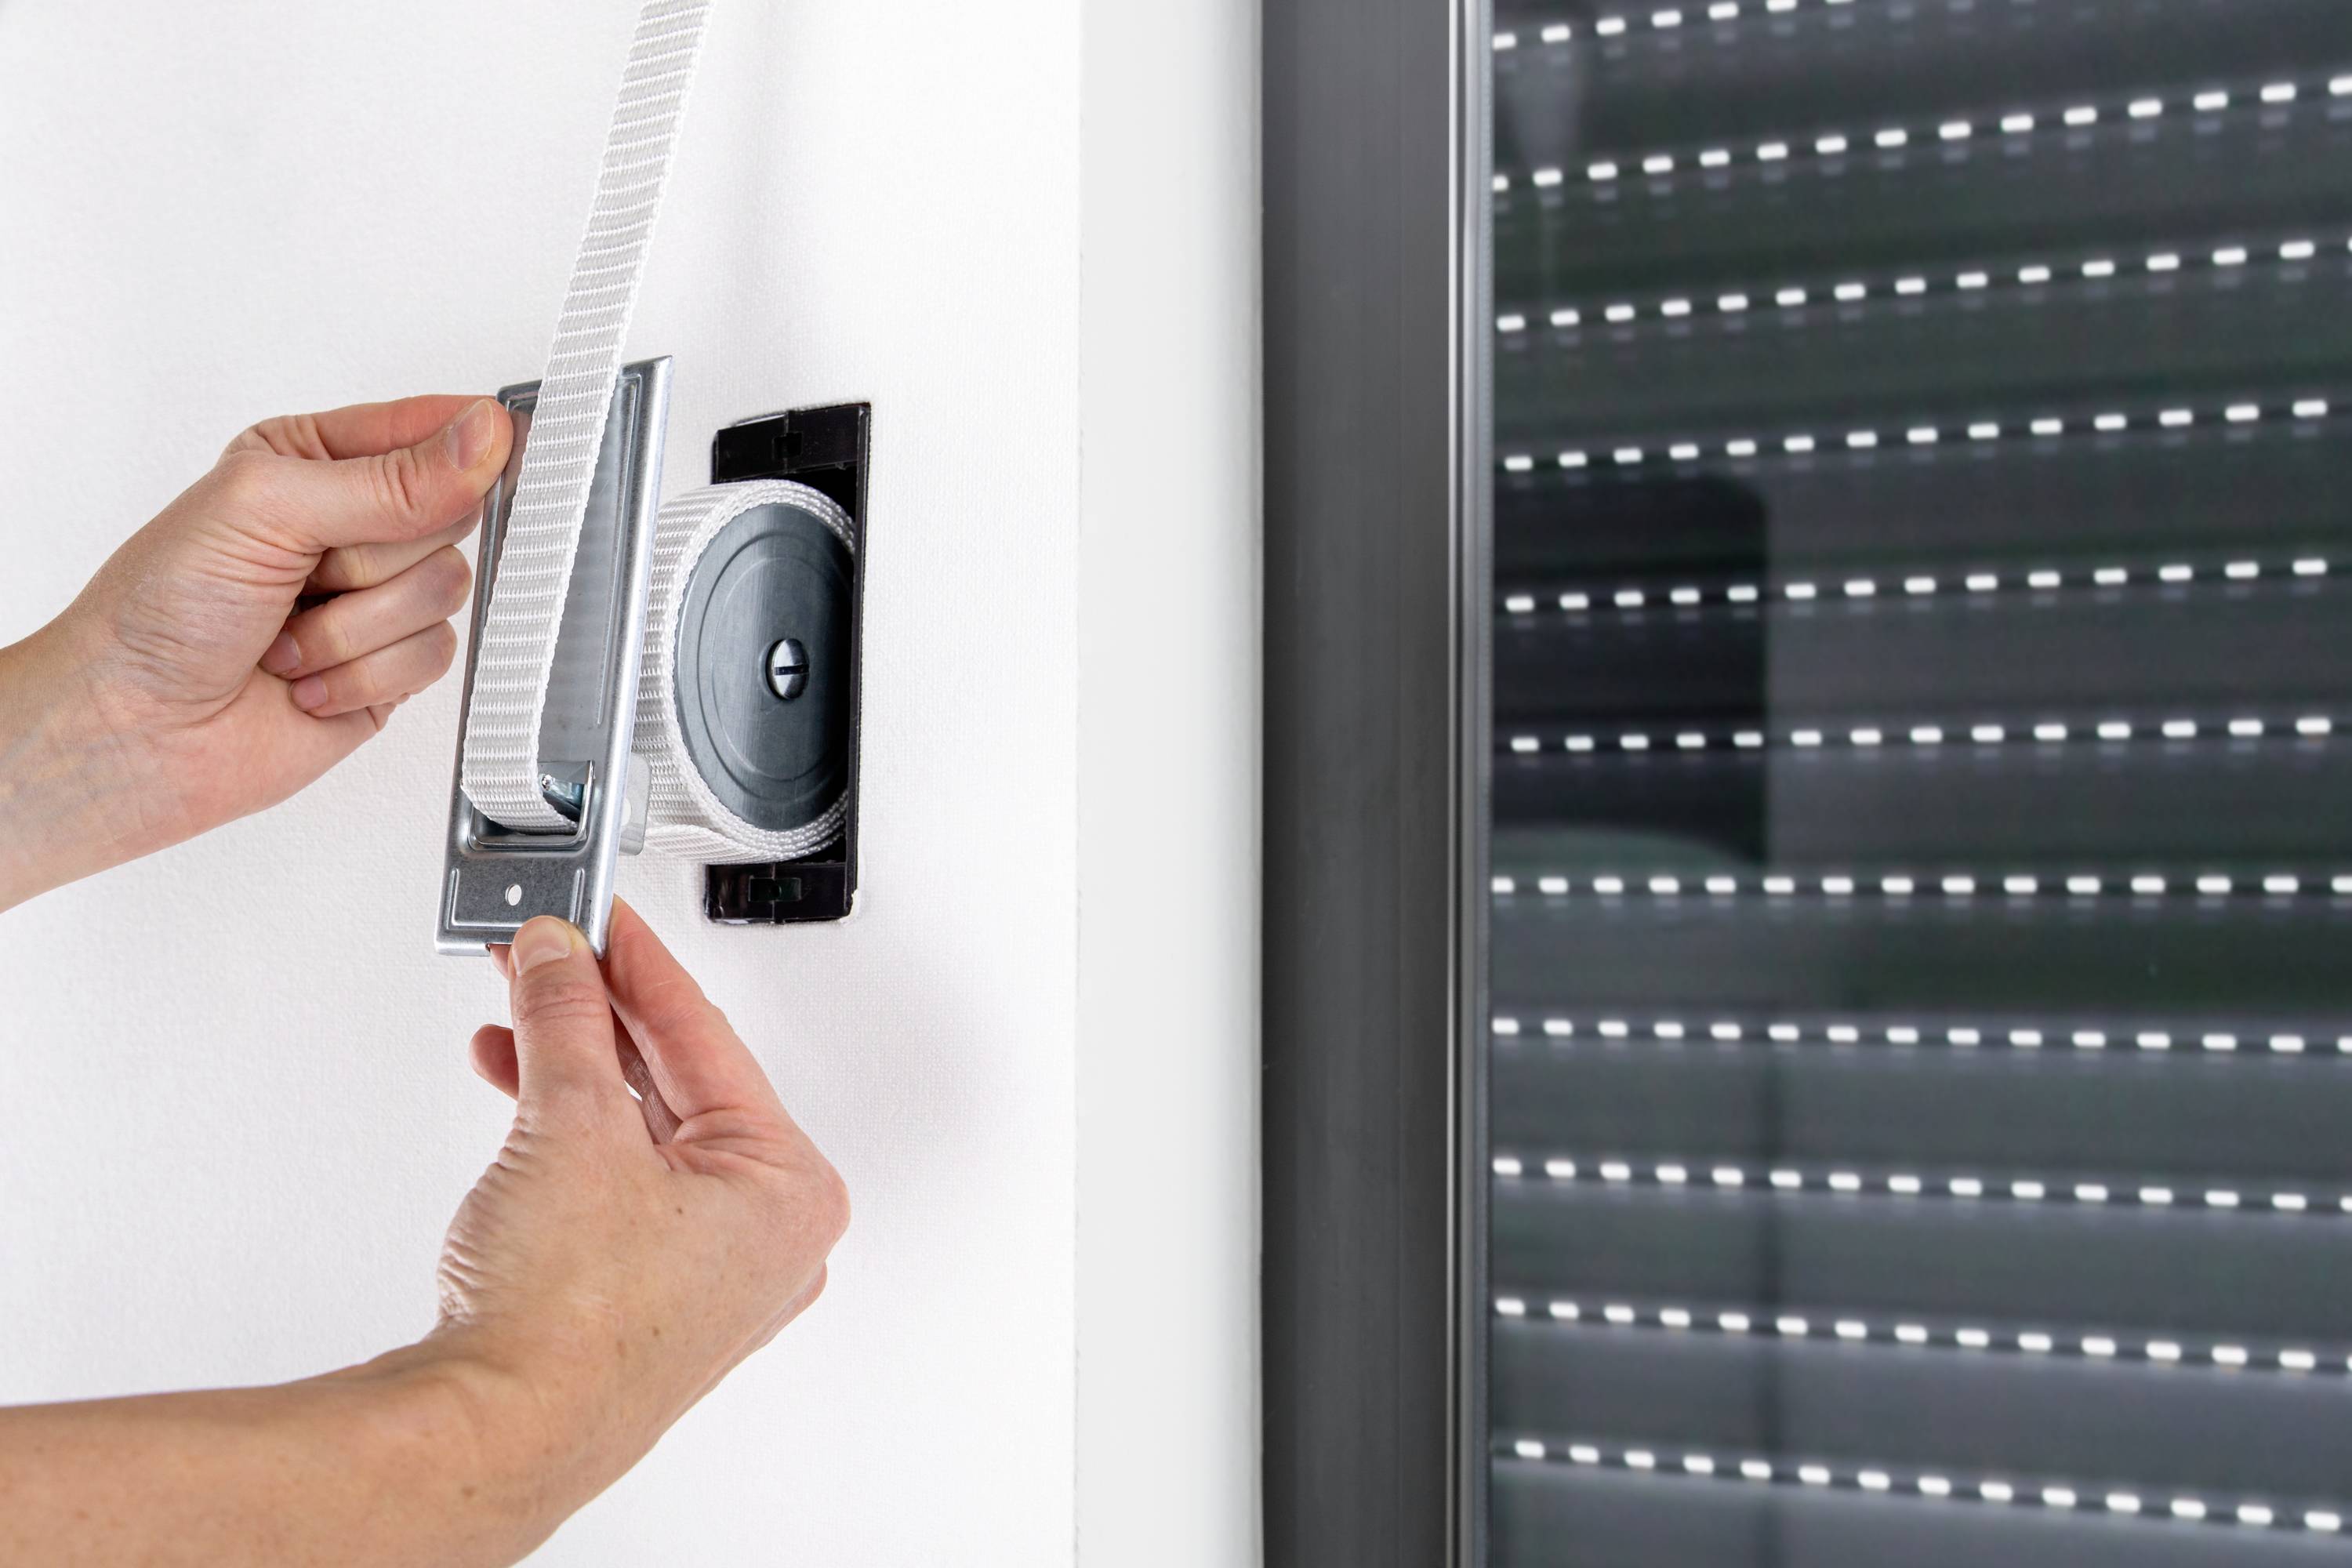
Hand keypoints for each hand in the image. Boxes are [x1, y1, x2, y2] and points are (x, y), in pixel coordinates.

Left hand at [0, 395, 510, 905]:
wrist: (136, 730)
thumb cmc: (159, 610)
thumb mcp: (265, 509)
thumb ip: (388, 478)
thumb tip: (484, 437)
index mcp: (317, 459)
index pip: (433, 429)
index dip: (465, 446)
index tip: (472, 464)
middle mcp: (353, 524)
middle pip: (453, 514)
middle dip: (379, 553)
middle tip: (313, 570)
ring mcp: (376, 598)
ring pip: (448, 589)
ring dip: (360, 625)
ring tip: (292, 635)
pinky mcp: (392, 666)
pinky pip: (437, 656)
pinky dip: (366, 673)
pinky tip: (308, 676)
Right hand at [0, 900, 846, 1565]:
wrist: (495, 1431)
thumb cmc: (569, 1325)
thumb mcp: (572, 1124)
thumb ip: (567, 1020)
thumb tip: (561, 957)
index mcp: (792, 1188)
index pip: (710, 1039)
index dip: (644, 964)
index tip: (605, 918)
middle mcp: (766, 1236)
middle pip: (679, 1084)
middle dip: (601, 1015)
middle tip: (552, 956)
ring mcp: (708, 1274)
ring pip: (642, 1134)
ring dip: (573, 1069)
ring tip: (519, 1013)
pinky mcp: (645, 1297)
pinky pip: (617, 1183)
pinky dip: (568, 1134)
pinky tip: (520, 1091)